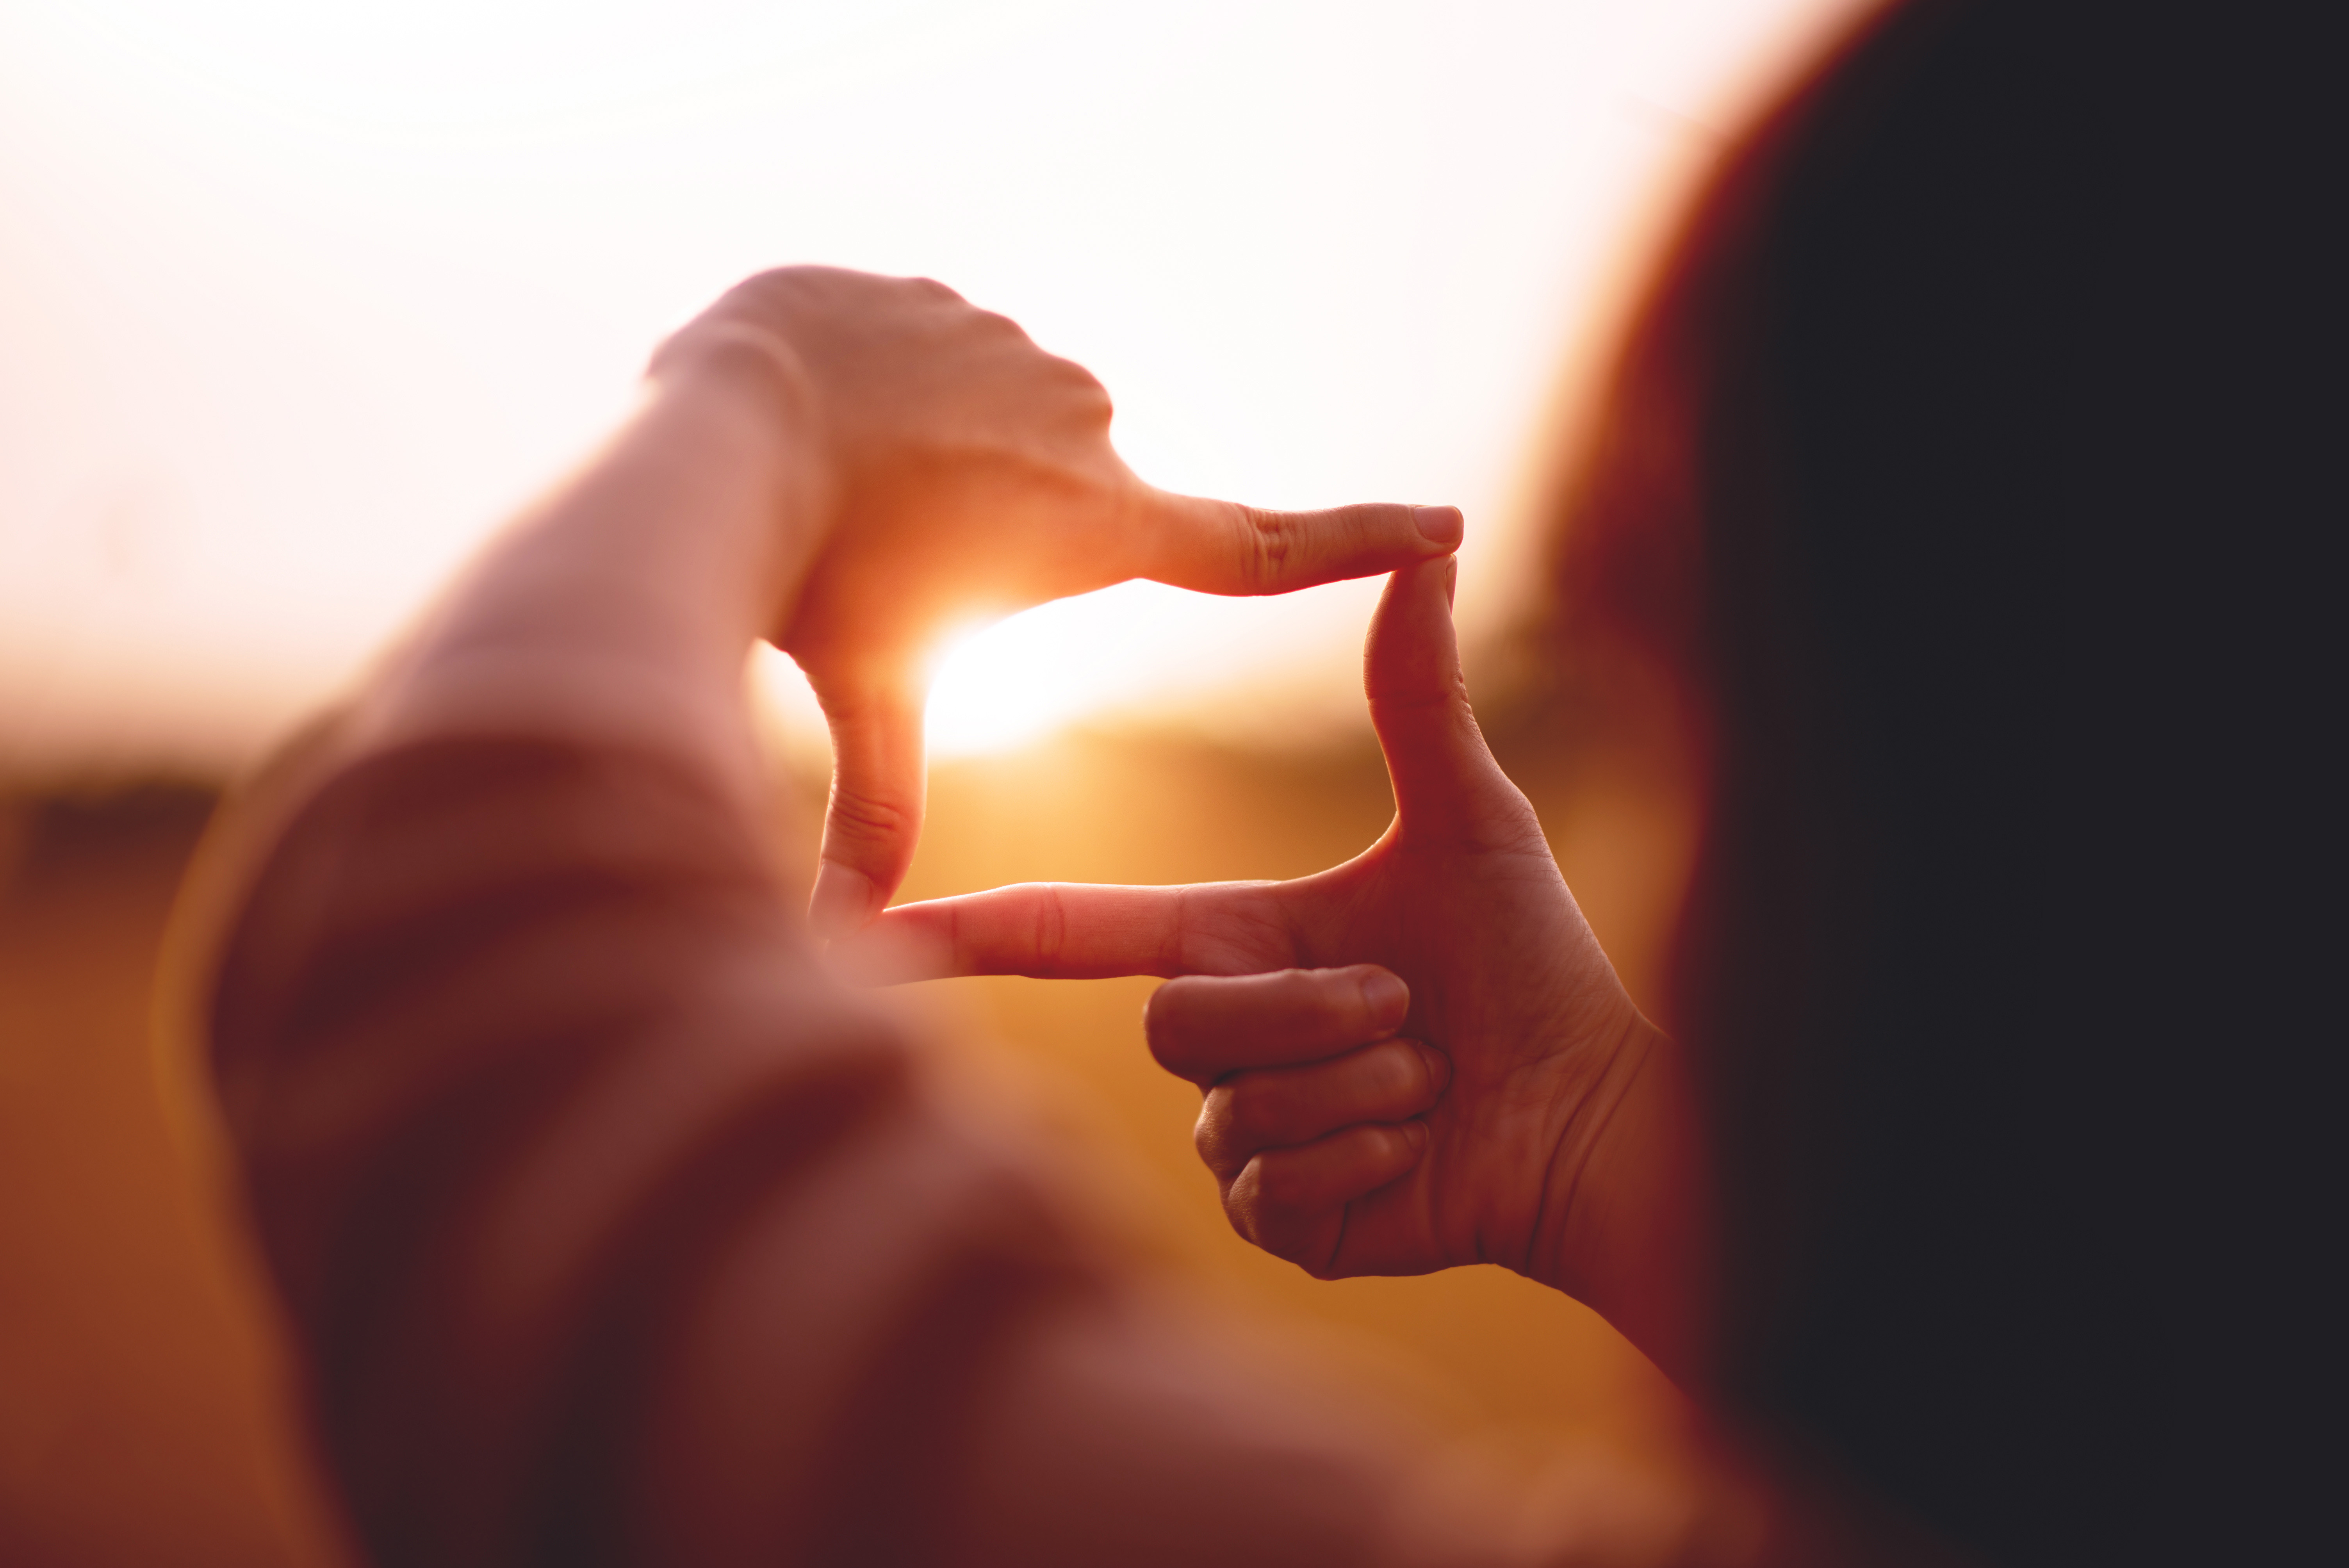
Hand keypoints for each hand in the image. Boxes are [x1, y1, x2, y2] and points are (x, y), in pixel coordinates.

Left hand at [651, 267, 1462, 933]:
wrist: (731, 418)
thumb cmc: (807, 573)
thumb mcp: (864, 693)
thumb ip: (875, 811)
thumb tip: (834, 950)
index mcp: (1095, 526)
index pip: (1263, 548)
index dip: (1361, 543)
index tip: (1443, 525)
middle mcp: (1087, 429)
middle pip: (1058, 504)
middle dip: (987, 530)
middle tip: (890, 549)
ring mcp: (1024, 349)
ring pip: (990, 427)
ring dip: (932, 459)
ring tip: (845, 483)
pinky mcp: (959, 299)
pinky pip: (938, 358)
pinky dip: (889, 395)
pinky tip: (828, 413)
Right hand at [840, 559, 1691, 1350]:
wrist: (1588, 1110)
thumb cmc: (1531, 962)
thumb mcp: (1467, 818)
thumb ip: (1417, 693)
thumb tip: (1428, 548)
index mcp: (1232, 939)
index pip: (1072, 933)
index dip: (964, 933)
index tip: (858, 934)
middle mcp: (1220, 1036)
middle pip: (1174, 1022)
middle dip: (1312, 1010)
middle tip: (1408, 1008)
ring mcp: (1239, 1135)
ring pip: (1232, 1107)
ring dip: (1358, 1084)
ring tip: (1427, 1075)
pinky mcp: (1278, 1217)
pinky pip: (1272, 1186)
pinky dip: (1368, 1158)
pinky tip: (1420, 1148)